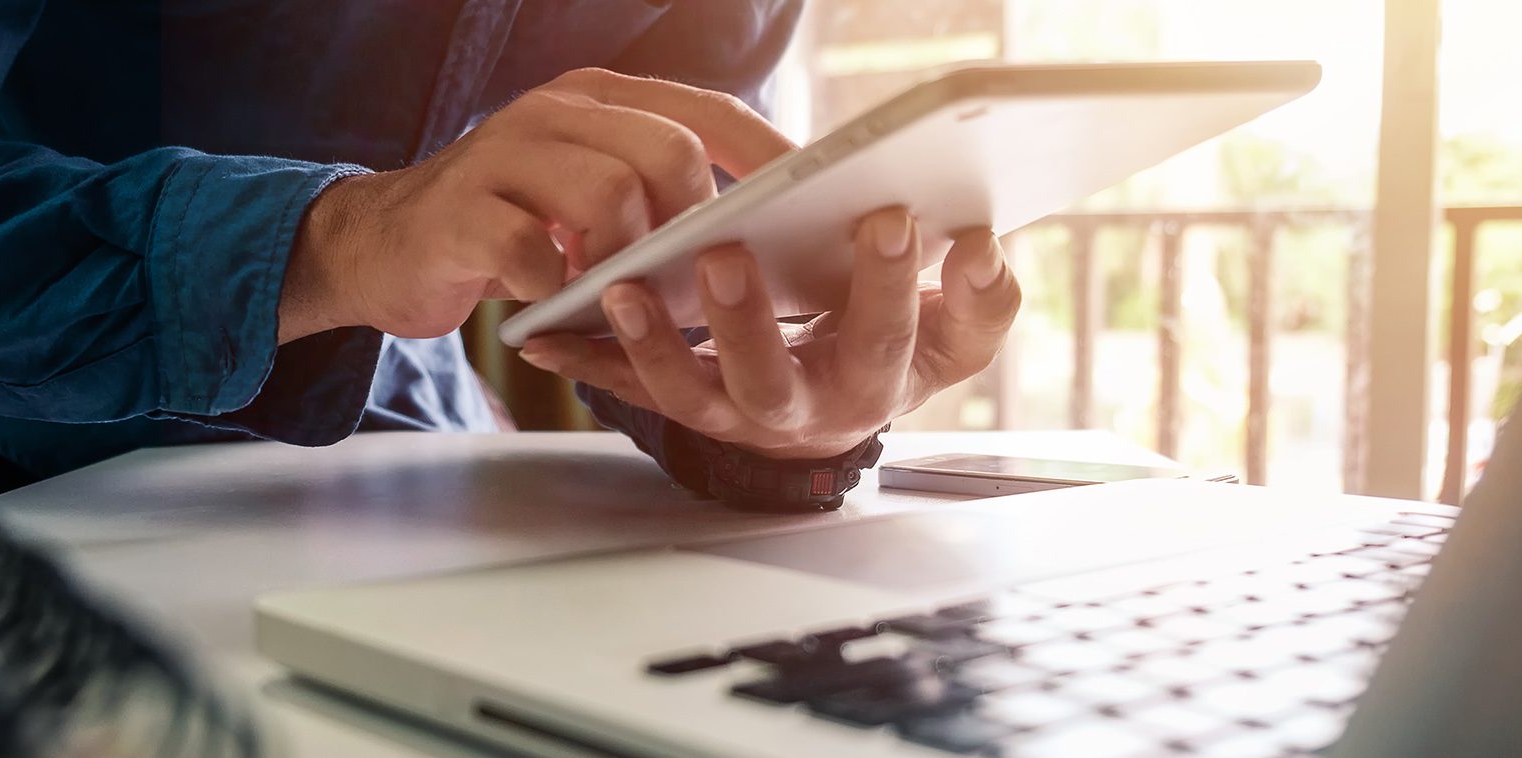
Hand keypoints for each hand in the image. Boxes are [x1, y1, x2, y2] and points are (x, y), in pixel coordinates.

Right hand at [276, 68, 794, 341]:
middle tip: (691, 277)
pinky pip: (531, 252)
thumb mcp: (587, 195)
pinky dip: (558, 290)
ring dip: (629, 261)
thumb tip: (767, 240)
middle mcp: (554, 113)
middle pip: (665, 151)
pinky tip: (557, 303)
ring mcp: (502, 155)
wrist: (382, 246)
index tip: (824, 206)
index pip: (707, 112)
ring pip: (607, 195)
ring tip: (622, 295)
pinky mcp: (458, 214)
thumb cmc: (509, 229)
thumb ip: (657, 196)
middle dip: (694, 223)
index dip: (769, 161)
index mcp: (599, 101)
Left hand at [518, 208, 1020, 459]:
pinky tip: (539, 336)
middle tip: (726, 256)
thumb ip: (983, 298)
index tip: (888, 217)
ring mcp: (729, 412)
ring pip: (686, 394)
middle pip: (768, 381)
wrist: (838, 404)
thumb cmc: (894, 352)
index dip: (889, 282)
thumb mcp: (956, 337)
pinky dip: (581, 362)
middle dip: (746, 321)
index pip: (884, 335)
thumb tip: (982, 247)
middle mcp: (795, 411)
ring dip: (649, 344)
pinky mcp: (678, 402)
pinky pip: (625, 388)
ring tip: (618, 289)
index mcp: (870, 383)